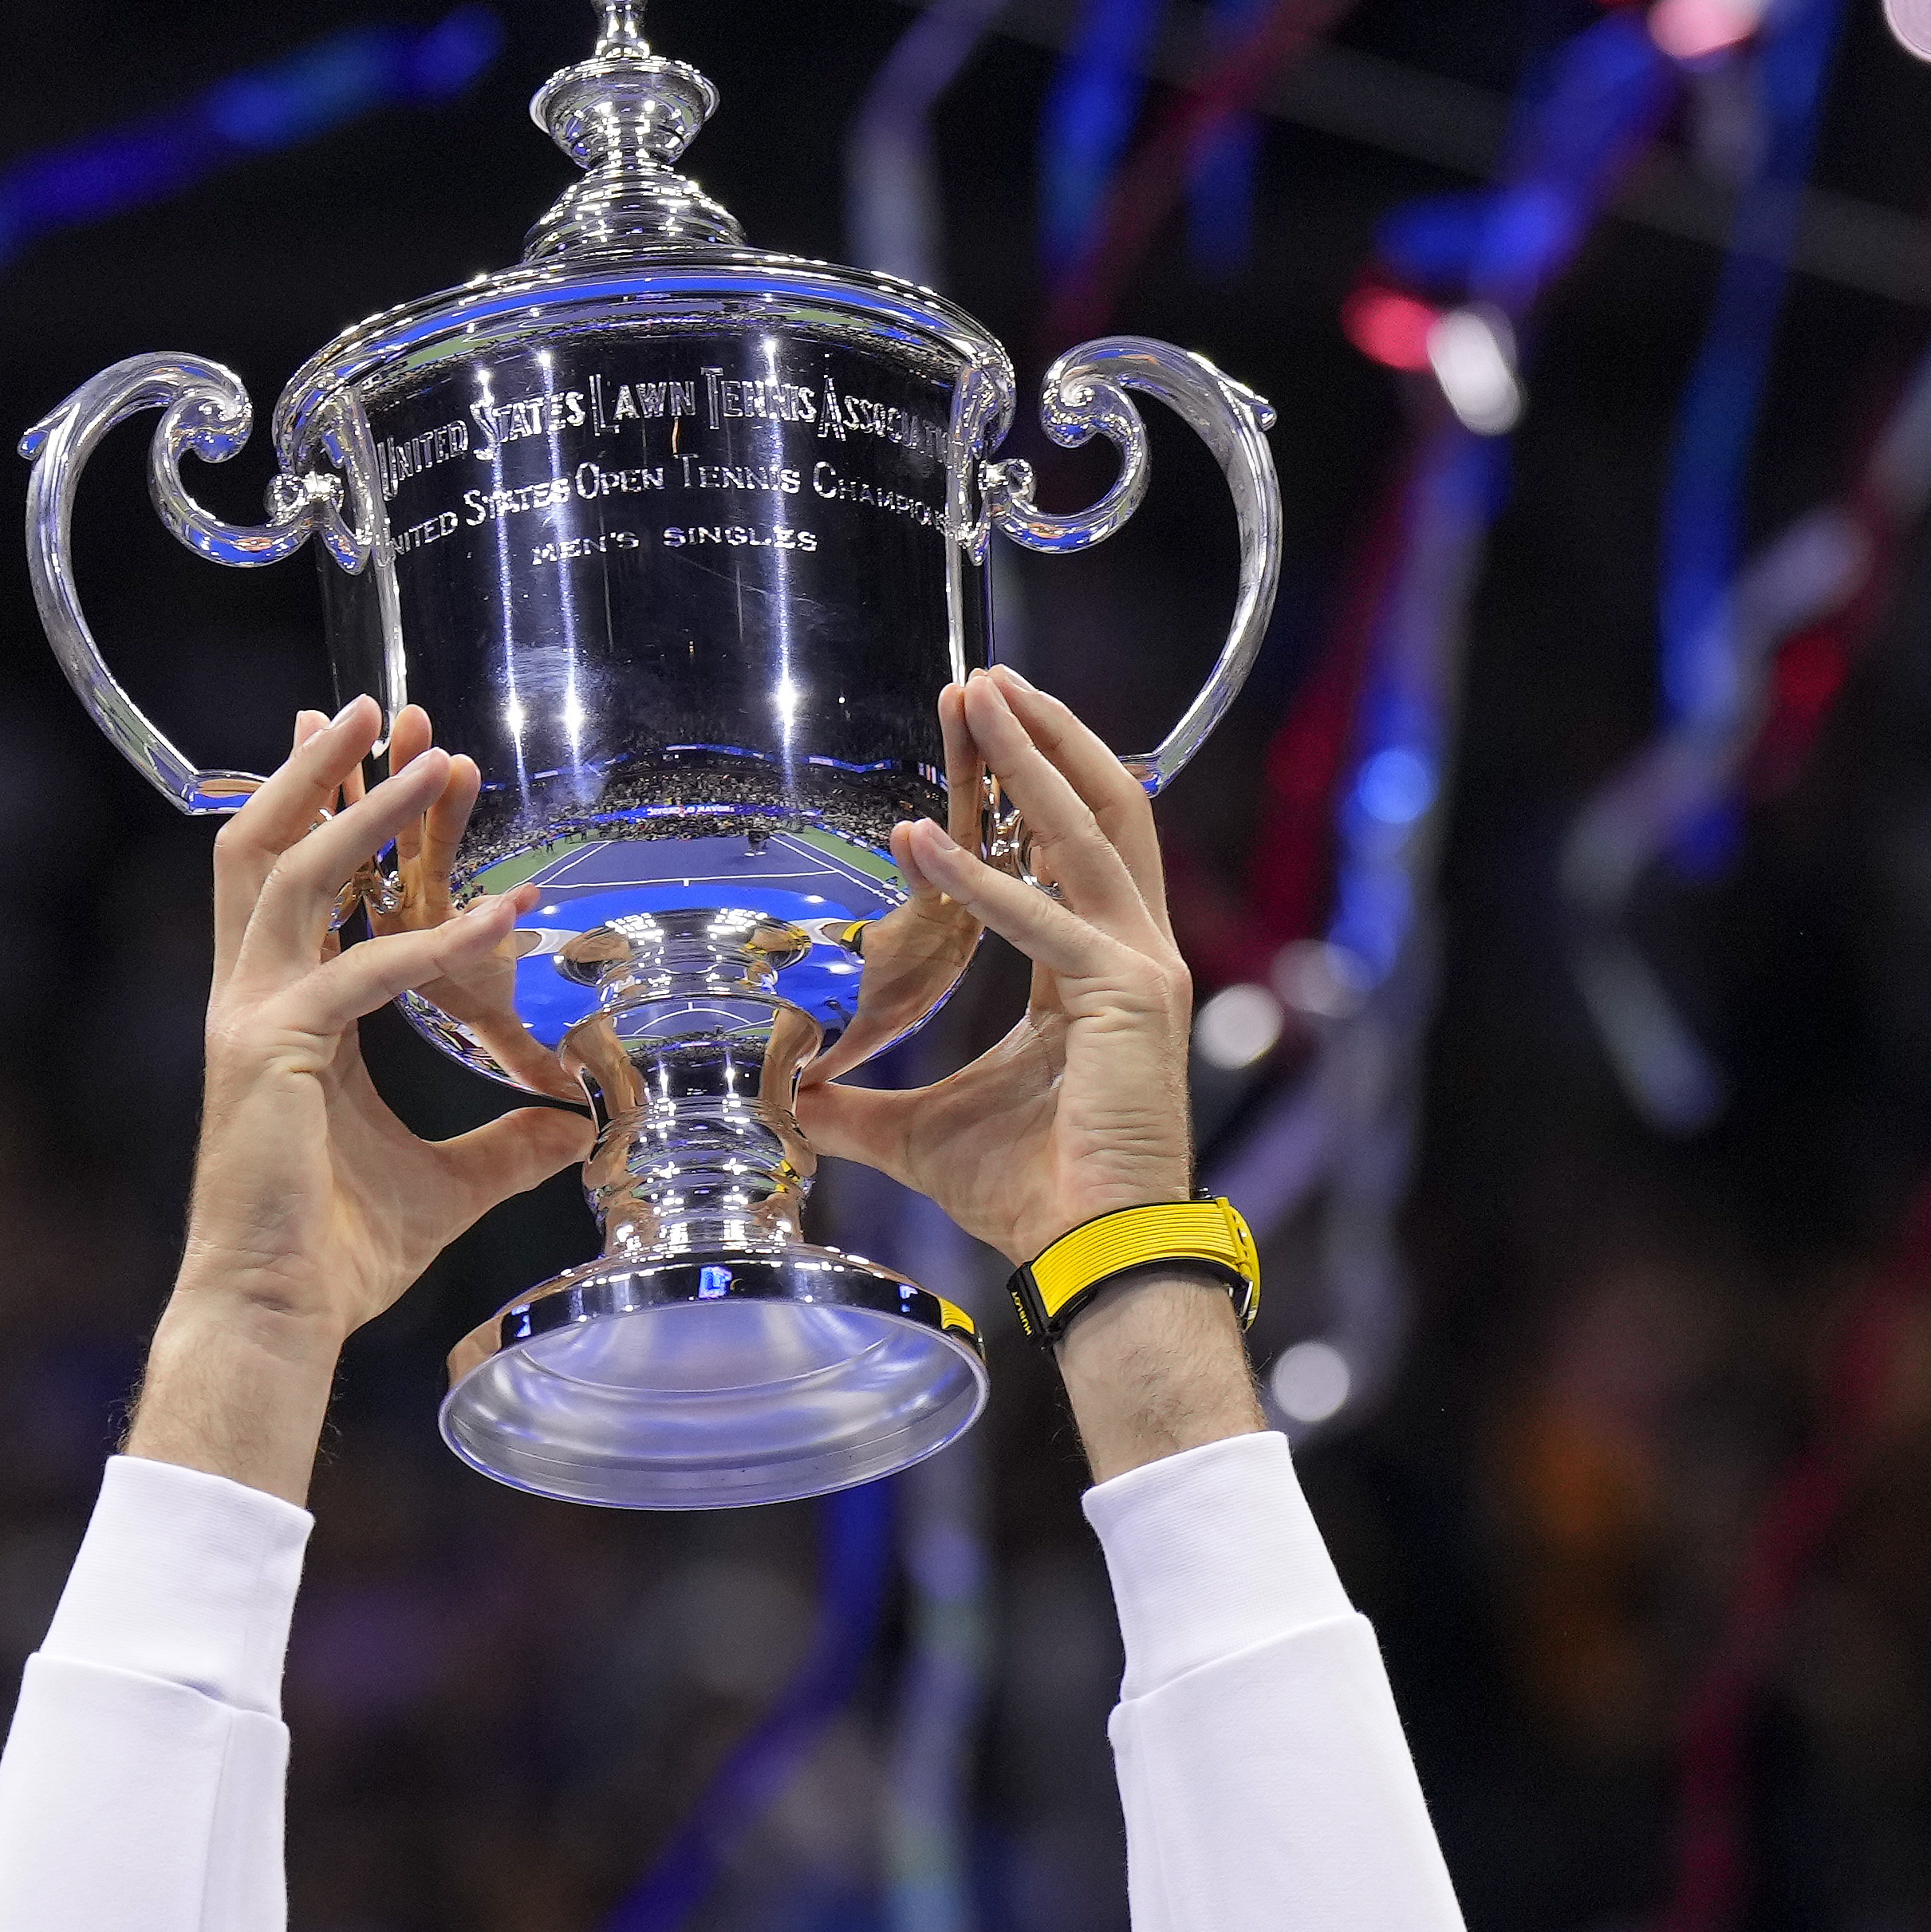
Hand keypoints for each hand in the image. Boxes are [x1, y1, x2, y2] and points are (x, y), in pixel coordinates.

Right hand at [132, 700, 586, 1499]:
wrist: (279, 1315)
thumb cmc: (340, 1254)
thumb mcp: (449, 1184)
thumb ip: (506, 1144)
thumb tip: (579, 1124)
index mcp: (276, 1012)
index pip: (295, 882)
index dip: (331, 807)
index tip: (384, 750)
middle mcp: (250, 999)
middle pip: (267, 847)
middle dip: (321, 769)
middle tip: (383, 705)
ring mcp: (251, 1020)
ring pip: (296, 875)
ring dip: (362, 806)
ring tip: (423, 750)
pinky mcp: (272, 1052)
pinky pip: (364, 972)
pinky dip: (438, 940)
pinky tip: (506, 915)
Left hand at [792, 669, 1196, 1273]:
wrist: (1089, 1250)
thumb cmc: (1027, 1192)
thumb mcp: (919, 1135)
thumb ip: (859, 1108)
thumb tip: (793, 1100)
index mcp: (1092, 973)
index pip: (1063, 854)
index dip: (1024, 788)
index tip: (981, 734)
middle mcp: (1128, 956)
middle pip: (1093, 814)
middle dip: (1039, 741)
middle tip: (983, 681)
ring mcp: (1137, 970)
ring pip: (1088, 833)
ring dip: (1029, 763)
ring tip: (981, 700)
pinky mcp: (1125, 997)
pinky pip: (1040, 923)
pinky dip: (979, 879)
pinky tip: (922, 836)